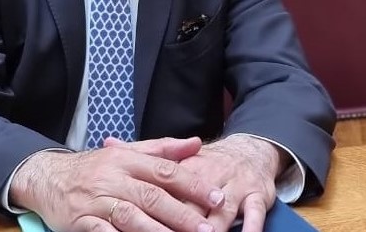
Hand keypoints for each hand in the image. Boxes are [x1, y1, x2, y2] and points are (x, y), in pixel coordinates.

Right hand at [10, 137, 224, 231]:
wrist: (50, 178)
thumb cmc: (95, 166)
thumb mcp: (127, 152)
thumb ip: (162, 149)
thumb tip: (196, 143)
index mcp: (127, 159)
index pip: (164, 170)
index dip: (192, 184)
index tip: (217, 196)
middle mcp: (113, 178)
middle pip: (152, 197)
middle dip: (183, 215)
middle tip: (208, 230)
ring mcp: (97, 201)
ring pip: (132, 218)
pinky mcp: (82, 223)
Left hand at [105, 135, 288, 231]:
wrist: (249, 151)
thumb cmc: (208, 160)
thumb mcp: (179, 155)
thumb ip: (143, 152)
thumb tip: (108, 142)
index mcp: (189, 164)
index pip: (169, 185)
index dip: (156, 203)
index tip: (138, 219)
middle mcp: (212, 174)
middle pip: (194, 203)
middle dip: (183, 222)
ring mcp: (236, 185)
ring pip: (223, 209)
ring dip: (213, 227)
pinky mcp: (257, 194)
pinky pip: (256, 212)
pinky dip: (251, 226)